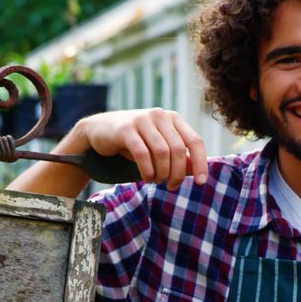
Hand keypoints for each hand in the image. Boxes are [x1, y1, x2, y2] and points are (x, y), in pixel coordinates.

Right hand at [7, 108, 207, 197]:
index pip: (195, 141)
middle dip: (177, 173)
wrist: (98, 131)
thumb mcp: (159, 149)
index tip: (202, 183)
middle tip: (171, 186)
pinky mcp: (125, 129)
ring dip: (161, 173)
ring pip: (162, 152)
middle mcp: (160, 115)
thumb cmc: (134, 143)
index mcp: (173, 118)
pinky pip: (142, 154)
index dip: (201, 163)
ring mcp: (142, 120)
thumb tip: (199, 172)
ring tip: (156, 181)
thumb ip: (179, 158)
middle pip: (178, 149)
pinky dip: (147, 170)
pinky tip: (146, 179)